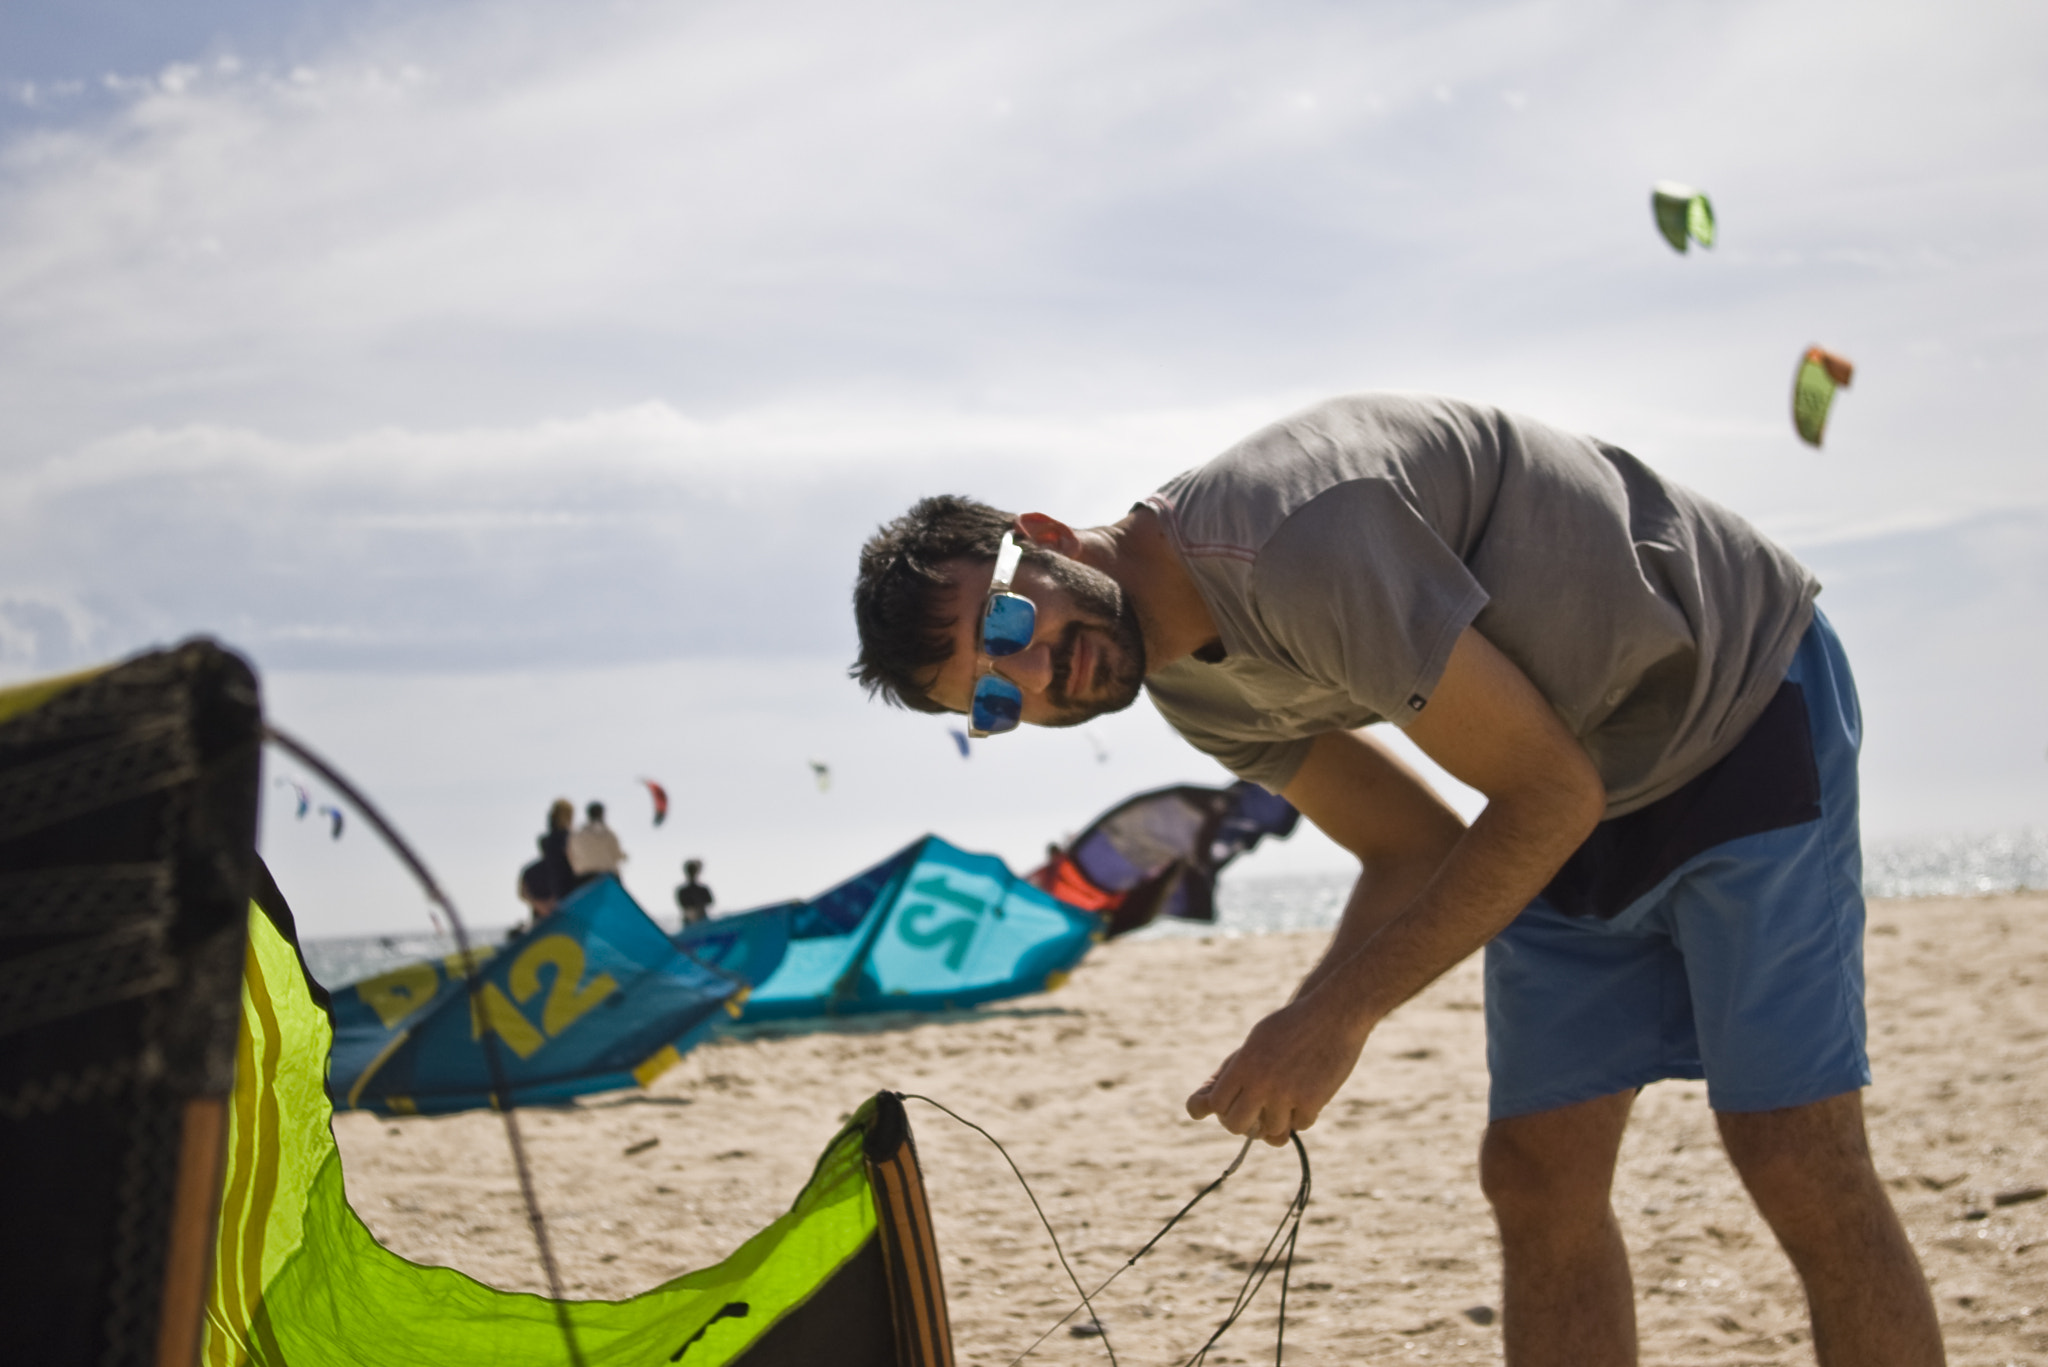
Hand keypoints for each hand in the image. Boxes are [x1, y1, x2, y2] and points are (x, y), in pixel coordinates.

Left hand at [1185, 996, 1368, 1145]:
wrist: (1333, 1013)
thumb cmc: (1290, 1026)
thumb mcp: (1256, 1041)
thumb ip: (1233, 1072)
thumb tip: (1202, 1106)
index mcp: (1243, 1065)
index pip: (1217, 1105)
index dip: (1224, 1109)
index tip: (1235, 1106)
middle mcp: (1261, 1083)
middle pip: (1236, 1126)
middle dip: (1245, 1124)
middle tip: (1255, 1117)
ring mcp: (1286, 1095)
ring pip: (1271, 1132)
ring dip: (1278, 1122)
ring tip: (1285, 1104)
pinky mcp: (1312, 1102)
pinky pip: (1299, 1126)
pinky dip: (1302, 1116)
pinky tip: (1306, 1099)